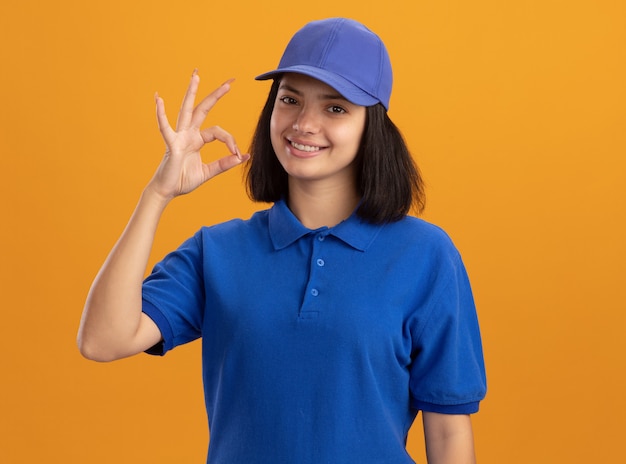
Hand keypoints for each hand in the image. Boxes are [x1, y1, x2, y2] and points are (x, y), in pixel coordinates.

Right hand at [149, 70, 249, 199]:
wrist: (167, 191)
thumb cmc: (183, 180)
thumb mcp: (208, 172)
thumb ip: (224, 164)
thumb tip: (243, 156)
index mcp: (197, 139)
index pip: (218, 132)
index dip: (230, 141)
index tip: (237, 153)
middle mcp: (188, 134)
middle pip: (203, 109)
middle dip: (215, 95)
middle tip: (230, 82)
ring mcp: (179, 137)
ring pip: (186, 110)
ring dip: (191, 92)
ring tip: (196, 76)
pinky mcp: (170, 144)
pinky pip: (165, 127)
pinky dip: (161, 114)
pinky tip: (158, 99)